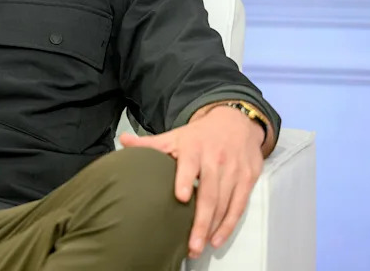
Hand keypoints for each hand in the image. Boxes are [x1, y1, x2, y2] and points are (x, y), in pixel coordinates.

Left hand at [118, 106, 264, 258]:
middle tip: (190, 244)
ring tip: (199, 246)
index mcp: (195, 148)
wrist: (236, 123)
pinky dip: (229, 224)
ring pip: (224, 203)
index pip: (190, 165)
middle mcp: (216, 160)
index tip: (181, 196)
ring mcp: (234, 171)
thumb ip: (150, 143)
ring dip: (213, 228)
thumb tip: (122, 141)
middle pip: (210, 193)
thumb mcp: (175, 136)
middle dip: (200, 220)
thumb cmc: (200, 135)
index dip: (186, 179)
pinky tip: (217, 239)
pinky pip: (238, 206)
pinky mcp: (247, 180)